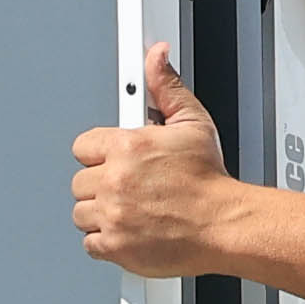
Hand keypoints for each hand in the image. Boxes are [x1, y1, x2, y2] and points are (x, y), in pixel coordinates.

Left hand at [72, 44, 240, 274]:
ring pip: (81, 213)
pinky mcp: (115, 245)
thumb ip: (166, 88)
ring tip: (131, 210)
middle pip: (80, 182)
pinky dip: (105, 242)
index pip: (83, 147)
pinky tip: (128, 231)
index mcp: (127, 148)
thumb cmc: (210, 181)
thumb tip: (156, 58)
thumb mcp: (192, 123)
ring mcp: (112, 215)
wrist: (224, 224)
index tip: (115, 161)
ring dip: (100, 214)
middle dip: (101, 185)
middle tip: (129, 189)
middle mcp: (114, 181)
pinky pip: (90, 244)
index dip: (100, 155)